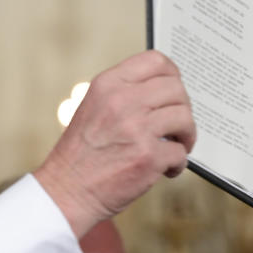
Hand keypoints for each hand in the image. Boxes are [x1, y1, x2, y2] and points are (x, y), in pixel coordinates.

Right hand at [34, 50, 195, 237]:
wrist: (66, 192)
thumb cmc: (81, 154)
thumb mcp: (93, 108)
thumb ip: (123, 94)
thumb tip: (163, 90)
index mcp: (107, 85)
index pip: (155, 60)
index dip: (172, 75)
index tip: (173, 92)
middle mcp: (122, 101)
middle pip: (176, 89)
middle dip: (182, 108)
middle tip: (177, 126)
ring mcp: (136, 128)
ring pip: (184, 118)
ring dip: (186, 135)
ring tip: (175, 146)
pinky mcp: (148, 157)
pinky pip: (180, 152)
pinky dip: (178, 164)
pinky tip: (166, 169)